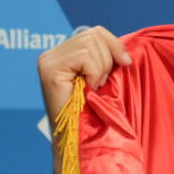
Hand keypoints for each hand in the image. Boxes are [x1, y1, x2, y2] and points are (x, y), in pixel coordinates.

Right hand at [38, 26, 130, 173]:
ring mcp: (48, 61)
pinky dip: (95, 74)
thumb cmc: (100, 115)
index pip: (95, 32)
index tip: (125, 65)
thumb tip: (125, 49)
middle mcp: (52, 54)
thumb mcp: (108, 80)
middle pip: (94, 34)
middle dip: (109, 59)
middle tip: (102, 84)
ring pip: (91, 44)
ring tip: (94, 89)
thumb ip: (109, 59)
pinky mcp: (49, 69)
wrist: (86, 141)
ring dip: (102, 70)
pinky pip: (85, 57)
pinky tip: (88, 90)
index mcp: (66, 55)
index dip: (115, 46)